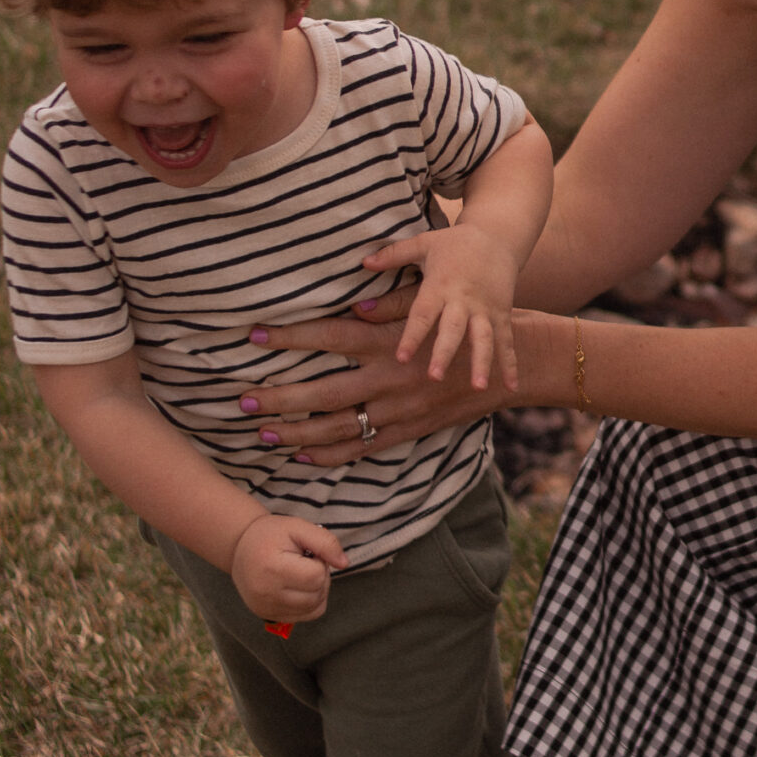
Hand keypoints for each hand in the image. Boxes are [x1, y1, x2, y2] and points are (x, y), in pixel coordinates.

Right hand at [230, 512, 347, 622]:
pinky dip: (311, 602)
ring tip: (302, 573)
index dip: (320, 562)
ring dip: (317, 590)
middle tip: (305, 562)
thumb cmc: (271, 535)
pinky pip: (305, 616)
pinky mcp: (268, 615)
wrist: (240, 547)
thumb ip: (325, 542)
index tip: (308, 553)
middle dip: (320, 576)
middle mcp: (266, 594)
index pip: (316, 576)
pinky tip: (300, 586)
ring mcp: (266, 608)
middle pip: (317, 594)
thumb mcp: (298, 527)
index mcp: (272, 569)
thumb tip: (344, 564)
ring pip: (314, 608)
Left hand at [242, 290, 518, 466]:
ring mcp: (402, 410)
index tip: (254, 335)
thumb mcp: (433, 299)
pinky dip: (333, 456)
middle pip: (324, 393)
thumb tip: (351, 308)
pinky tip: (302, 456)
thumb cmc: (470, 318)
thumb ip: (390, 304)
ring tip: (262, 434)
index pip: (330, 338)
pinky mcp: (412, 429)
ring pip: (340, 429)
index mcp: (393, 340)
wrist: (515, 361)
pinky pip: (366, 448)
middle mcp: (392, 379)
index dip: (291, 337)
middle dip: (279, 399)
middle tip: (241, 401)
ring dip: (298, 434)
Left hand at [360, 223, 523, 388]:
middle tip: (434, 377)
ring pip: (483, 338)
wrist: (499, 235)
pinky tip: (511, 386)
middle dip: (445, 353)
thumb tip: (363, 262)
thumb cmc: (455, 243)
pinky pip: (506, 341)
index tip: (401, 357)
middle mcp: (463, 300)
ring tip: (478, 387)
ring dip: (481, 362)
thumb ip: (393, 255)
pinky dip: (509, 364)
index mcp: (441, 284)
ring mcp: (485, 309)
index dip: (412, 335)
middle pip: (453, 329)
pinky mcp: (502, 313)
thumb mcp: (424, 243)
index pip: (424, 313)